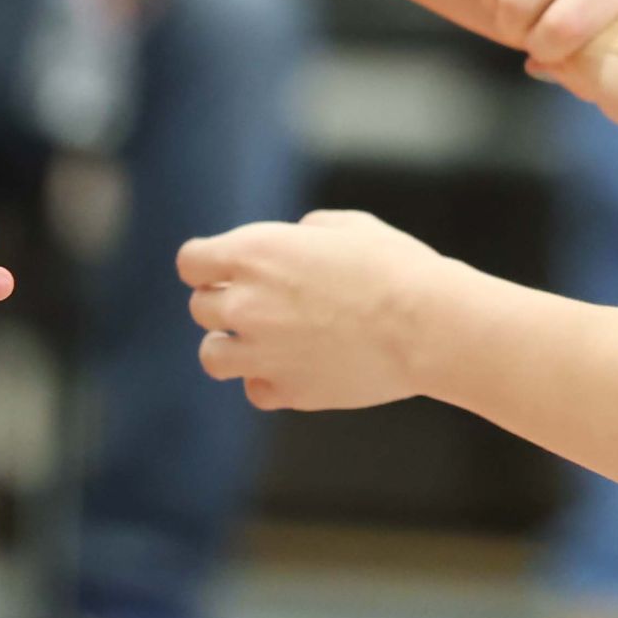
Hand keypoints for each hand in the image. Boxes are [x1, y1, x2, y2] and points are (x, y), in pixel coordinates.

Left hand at [178, 211, 444, 410]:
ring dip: (232, 345)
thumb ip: (302, 232)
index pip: (190, 262)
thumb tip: (293, 241)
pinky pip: (254, 389)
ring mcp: (262, 353)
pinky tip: (295, 365)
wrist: (426, 325)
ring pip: (212, 355)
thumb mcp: (346, 227)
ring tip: (265, 339)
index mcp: (253, 254)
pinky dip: (267, 380)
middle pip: (200, 308)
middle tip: (264, 301)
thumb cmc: (393, 266)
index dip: (207, 264)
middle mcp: (246, 304)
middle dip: (225, 302)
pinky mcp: (286, 391)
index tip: (226, 268)